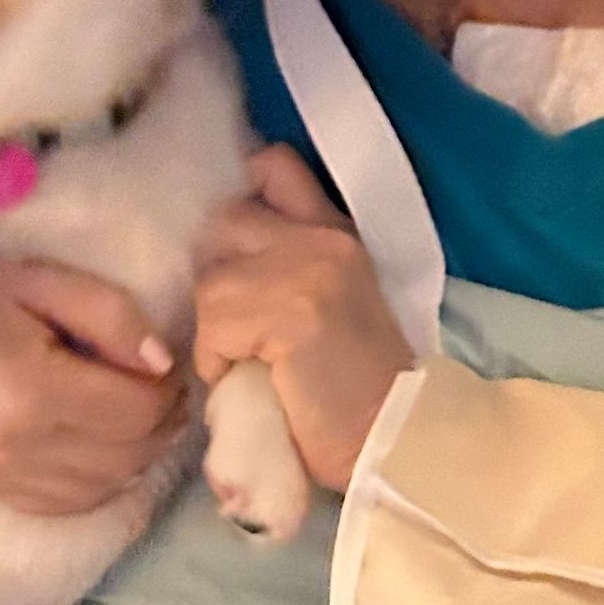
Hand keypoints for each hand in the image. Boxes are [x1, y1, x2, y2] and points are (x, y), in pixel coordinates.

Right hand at [0, 260, 185, 514]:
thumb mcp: (42, 280)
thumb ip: (110, 315)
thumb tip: (162, 363)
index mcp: (28, 391)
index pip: (134, 414)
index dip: (168, 394)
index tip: (170, 371)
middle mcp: (11, 447)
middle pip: (126, 456)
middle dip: (160, 426)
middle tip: (165, 393)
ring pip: (103, 487)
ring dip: (135, 457)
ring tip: (139, 418)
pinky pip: (67, 503)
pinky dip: (99, 480)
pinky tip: (102, 447)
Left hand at [193, 147, 412, 493]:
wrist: (392, 439)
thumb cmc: (352, 388)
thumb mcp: (326, 304)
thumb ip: (284, 265)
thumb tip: (215, 259)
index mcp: (336, 231)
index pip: (274, 166)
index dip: (243, 195)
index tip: (235, 248)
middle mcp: (323, 236)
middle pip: (225, 221)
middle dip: (217, 275)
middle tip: (236, 323)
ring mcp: (307, 267)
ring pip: (210, 279)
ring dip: (212, 328)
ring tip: (246, 361)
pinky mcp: (289, 309)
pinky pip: (212, 325)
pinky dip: (216, 361)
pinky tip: (249, 380)